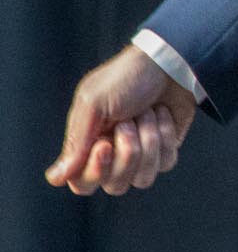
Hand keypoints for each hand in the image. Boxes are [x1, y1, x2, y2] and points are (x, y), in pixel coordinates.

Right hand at [46, 45, 195, 195]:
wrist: (167, 65)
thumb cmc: (125, 79)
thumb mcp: (94, 103)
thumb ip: (76, 142)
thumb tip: (55, 179)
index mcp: (87, 145)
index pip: (82, 184)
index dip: (94, 171)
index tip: (104, 144)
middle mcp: (112, 156)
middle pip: (115, 186)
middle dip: (126, 153)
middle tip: (128, 122)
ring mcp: (140, 156)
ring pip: (142, 180)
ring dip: (148, 143)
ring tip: (146, 115)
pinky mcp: (165, 151)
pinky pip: (165, 164)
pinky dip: (165, 137)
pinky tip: (161, 115)